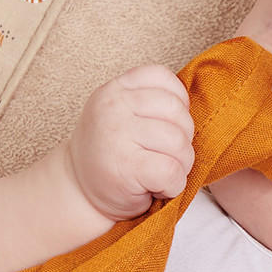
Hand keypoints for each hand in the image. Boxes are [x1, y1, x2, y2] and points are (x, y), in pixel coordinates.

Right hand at [64, 64, 194, 222]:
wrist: (79, 192)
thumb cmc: (111, 155)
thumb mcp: (123, 115)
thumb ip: (150, 103)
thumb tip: (192, 109)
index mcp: (115, 89)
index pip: (164, 79)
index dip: (178, 104)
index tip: (166, 126)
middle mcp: (113, 106)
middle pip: (178, 114)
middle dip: (183, 141)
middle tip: (164, 157)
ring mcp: (117, 134)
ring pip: (179, 143)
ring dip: (180, 166)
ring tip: (161, 173)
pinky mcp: (126, 165)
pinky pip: (172, 171)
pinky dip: (173, 185)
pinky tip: (158, 187)